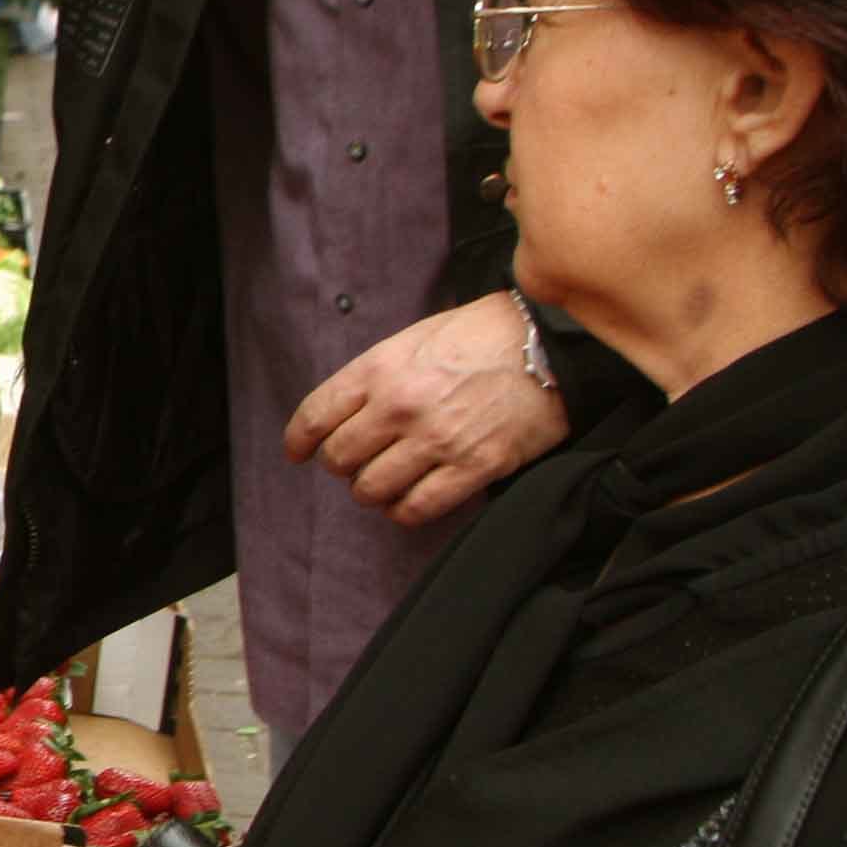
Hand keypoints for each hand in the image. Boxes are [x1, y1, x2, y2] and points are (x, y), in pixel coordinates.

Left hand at [284, 292, 570, 525]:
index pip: (317, 416)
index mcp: (380, 369)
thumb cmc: (482, 335)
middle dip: (343, 466)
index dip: (299, 441)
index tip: (298, 453)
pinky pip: (417, 508)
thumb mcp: (415, 339)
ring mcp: (437, 439)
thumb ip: (376, 376)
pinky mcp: (474, 467)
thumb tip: (346, 413)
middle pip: (340, 459)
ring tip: (384, 483)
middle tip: (358, 462)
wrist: (548, 344)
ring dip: (372, 492)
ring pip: (372, 489)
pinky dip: (404, 511)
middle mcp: (400, 406)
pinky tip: (408, 501)